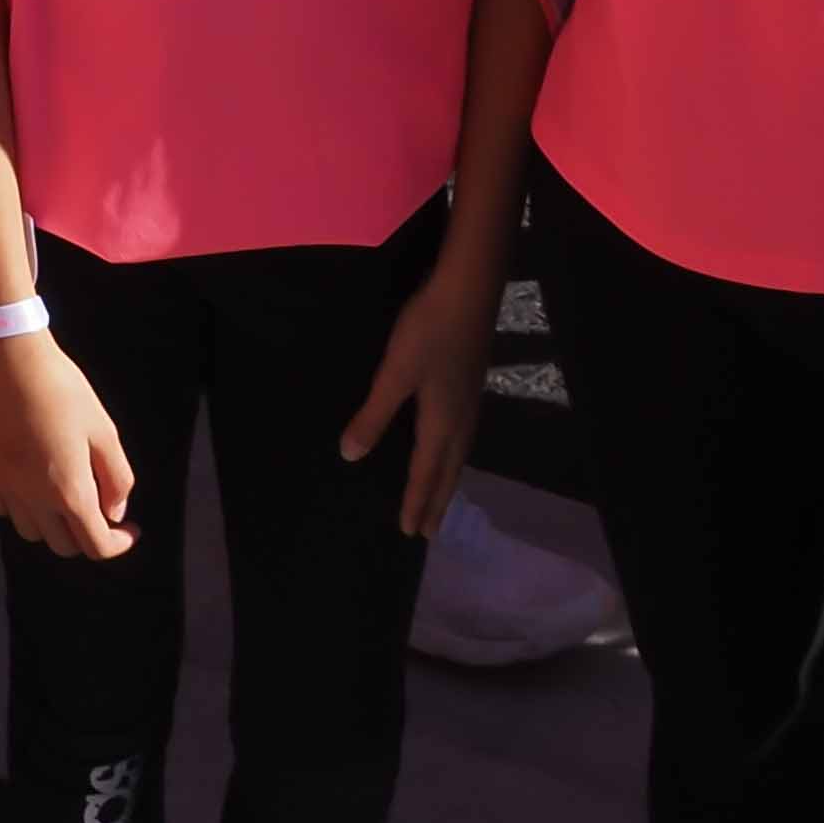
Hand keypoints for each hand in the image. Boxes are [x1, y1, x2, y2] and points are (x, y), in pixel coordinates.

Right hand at [0, 327, 136, 559]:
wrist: (6, 358)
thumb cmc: (62, 389)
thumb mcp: (104, 430)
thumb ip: (117, 478)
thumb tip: (115, 512)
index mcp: (69, 491)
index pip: (97, 545)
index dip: (119, 543)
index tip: (130, 529)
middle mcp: (34, 499)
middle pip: (64, 546)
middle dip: (87, 535)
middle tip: (100, 506)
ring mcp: (5, 487)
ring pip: (32, 533)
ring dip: (54, 525)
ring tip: (65, 494)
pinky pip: (4, 509)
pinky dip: (24, 508)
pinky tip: (33, 482)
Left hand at [343, 261, 493, 534]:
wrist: (468, 290)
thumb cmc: (427, 331)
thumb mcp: (394, 375)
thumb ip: (373, 416)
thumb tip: (350, 456)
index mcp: (441, 423)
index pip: (426, 474)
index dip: (417, 503)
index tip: (409, 532)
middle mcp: (461, 420)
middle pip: (448, 471)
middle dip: (437, 502)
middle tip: (428, 532)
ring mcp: (471, 402)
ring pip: (460, 455)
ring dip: (448, 481)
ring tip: (441, 498)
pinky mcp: (473, 384)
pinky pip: (464, 438)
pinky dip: (455, 457)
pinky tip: (451, 447)